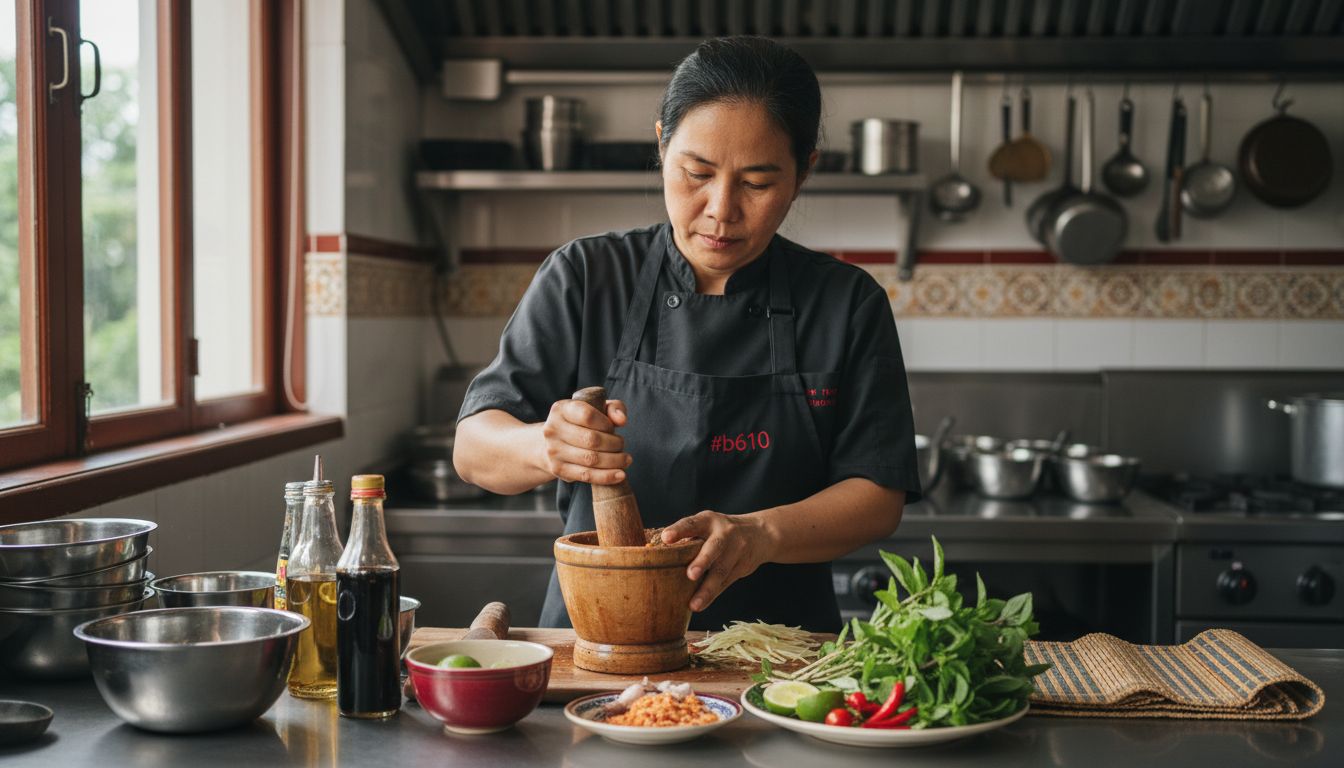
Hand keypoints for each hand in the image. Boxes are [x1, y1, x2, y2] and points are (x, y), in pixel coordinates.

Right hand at [538, 397, 630, 484]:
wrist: (551, 445)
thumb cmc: (579, 424)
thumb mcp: (595, 408)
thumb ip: (613, 408)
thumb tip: (622, 420)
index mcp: (561, 409)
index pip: (587, 416)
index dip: (606, 424)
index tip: (613, 429)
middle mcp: (553, 429)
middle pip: (591, 439)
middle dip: (614, 444)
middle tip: (622, 445)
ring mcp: (553, 451)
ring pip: (591, 459)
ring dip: (614, 461)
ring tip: (625, 460)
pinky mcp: (557, 469)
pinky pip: (586, 475)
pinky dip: (606, 476)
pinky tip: (620, 475)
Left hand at [661, 511, 776, 612]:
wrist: (760, 534)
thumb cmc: (720, 531)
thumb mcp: (707, 525)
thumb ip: (688, 537)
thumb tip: (656, 554)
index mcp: (709, 521)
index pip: (692, 523)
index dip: (679, 530)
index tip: (665, 538)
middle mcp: (724, 533)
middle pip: (714, 547)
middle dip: (703, 561)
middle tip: (690, 575)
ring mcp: (736, 551)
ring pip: (721, 571)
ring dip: (707, 589)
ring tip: (694, 604)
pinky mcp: (741, 567)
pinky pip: (725, 583)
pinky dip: (713, 595)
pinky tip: (701, 604)